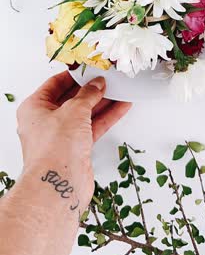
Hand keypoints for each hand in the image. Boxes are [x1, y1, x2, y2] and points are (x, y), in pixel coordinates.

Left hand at [17, 71, 130, 211]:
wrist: (59, 185)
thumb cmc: (54, 149)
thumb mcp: (73, 110)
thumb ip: (88, 94)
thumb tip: (96, 84)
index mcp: (34, 108)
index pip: (55, 84)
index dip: (73, 75)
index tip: (89, 69)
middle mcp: (45, 121)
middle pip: (71, 98)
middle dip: (91, 89)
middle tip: (107, 79)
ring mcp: (61, 135)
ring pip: (85, 113)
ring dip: (102, 102)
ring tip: (119, 90)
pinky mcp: (76, 147)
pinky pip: (93, 127)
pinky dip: (107, 117)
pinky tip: (121, 107)